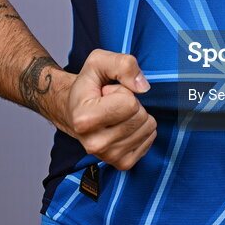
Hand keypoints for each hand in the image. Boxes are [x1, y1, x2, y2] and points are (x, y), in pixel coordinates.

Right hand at [63, 49, 157, 170]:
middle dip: (132, 104)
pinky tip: (124, 126)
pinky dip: (141, 129)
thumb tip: (143, 87)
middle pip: (140, 117)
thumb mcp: (99, 61)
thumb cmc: (88, 85)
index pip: (129, 103)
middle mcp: (94, 144)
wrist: (74, 109)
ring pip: (147, 128)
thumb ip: (122, 64)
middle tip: (112, 103)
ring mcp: (108, 156)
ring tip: (116, 114)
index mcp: (84, 119)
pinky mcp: (122, 163)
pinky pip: (150, 140)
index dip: (122, 91)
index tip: (107, 93)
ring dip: (136, 116)